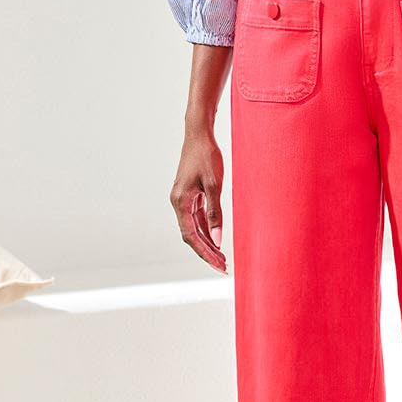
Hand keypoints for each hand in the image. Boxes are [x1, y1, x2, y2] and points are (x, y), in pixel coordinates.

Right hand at [170, 126, 227, 272]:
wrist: (199, 135)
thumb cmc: (206, 156)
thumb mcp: (214, 185)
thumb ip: (215, 213)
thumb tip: (219, 239)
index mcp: (180, 202)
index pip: (192, 236)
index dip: (205, 253)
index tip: (219, 265)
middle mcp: (178, 203)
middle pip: (191, 236)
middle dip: (207, 252)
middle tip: (224, 266)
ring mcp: (183, 199)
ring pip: (194, 228)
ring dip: (208, 242)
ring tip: (222, 257)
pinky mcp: (190, 195)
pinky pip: (197, 218)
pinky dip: (207, 229)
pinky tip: (217, 238)